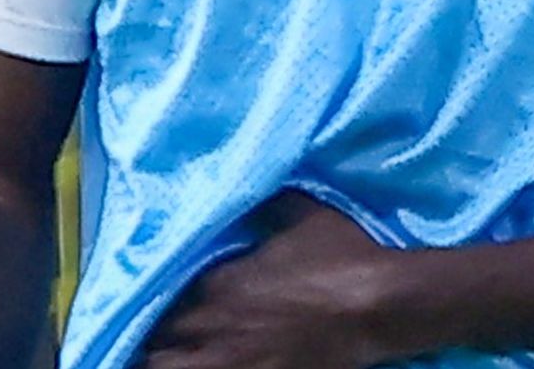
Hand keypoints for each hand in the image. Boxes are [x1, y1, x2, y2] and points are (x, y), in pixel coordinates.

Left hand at [140, 194, 404, 368]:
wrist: (378, 305)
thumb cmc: (343, 257)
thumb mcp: (306, 215)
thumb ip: (266, 205)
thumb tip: (246, 183)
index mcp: (216, 282)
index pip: (159, 295)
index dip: (159, 300)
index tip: (165, 299)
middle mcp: (210, 325)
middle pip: (155, 341)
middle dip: (156, 335)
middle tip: (165, 331)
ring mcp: (228, 361)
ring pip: (165, 368)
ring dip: (165, 361)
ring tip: (174, 355)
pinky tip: (204, 366)